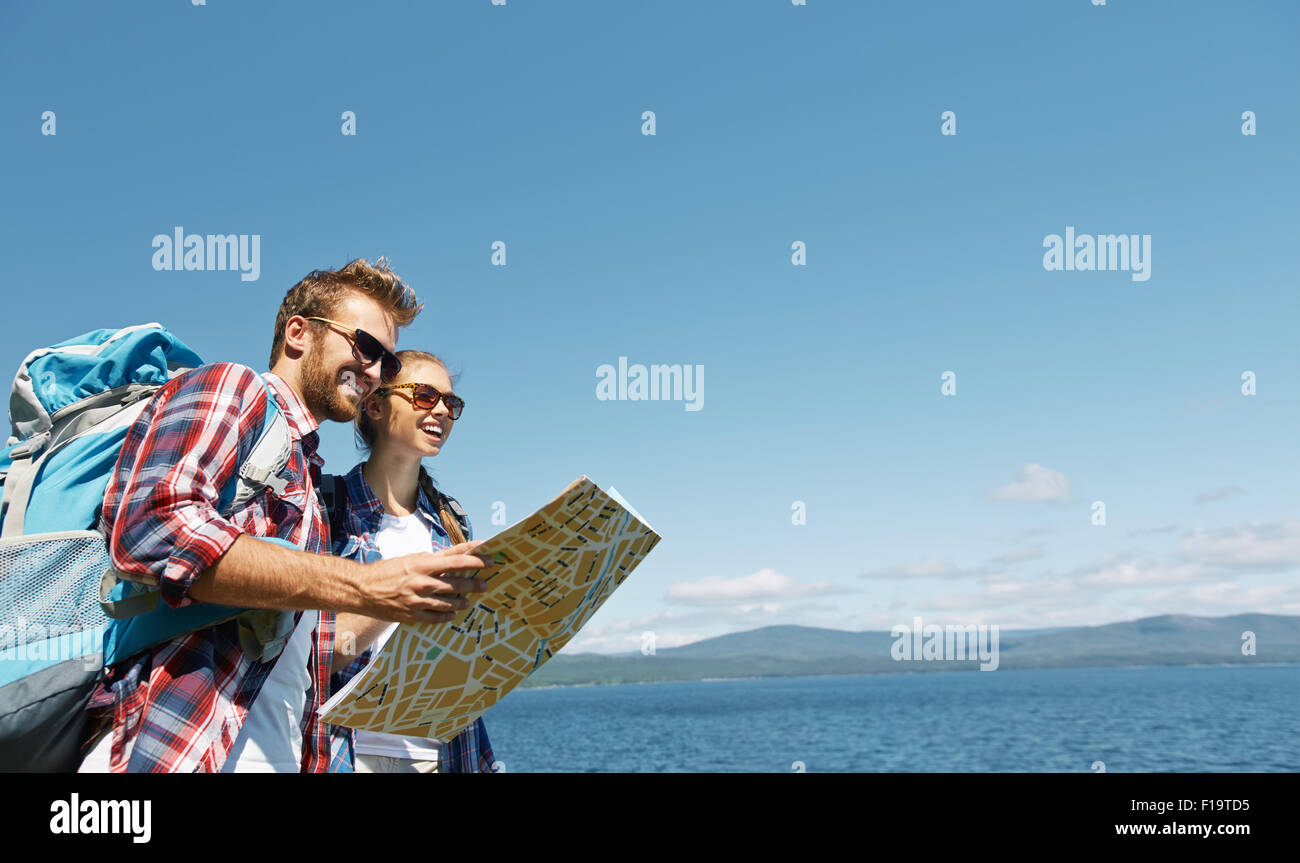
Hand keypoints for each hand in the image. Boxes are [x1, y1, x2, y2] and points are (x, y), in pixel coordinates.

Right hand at [359, 540, 493, 623]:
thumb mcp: (413, 559)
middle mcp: (423, 583)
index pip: (458, 562)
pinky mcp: (412, 616)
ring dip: (462, 601)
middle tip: (485, 585)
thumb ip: (437, 557)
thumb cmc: (388, 570)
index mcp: (424, 565)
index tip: (491, 562)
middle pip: (458, 585)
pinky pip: (436, 618)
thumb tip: (460, 551)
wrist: (362, 589)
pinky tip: (452, 613)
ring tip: (468, 601)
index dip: (477, 562)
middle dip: (475, 584)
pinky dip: (447, 615)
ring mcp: (418, 601)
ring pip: (450, 603)